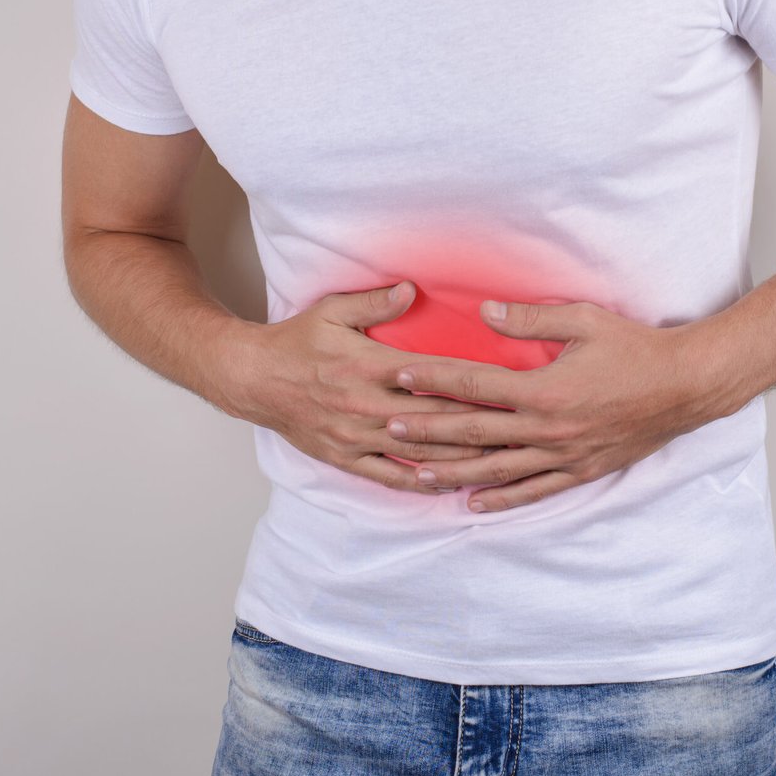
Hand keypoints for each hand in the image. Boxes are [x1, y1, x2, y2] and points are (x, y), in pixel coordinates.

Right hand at [214, 280, 508, 494]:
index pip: (435, 376)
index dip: (475, 384)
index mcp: (369, 366)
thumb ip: (374, 301)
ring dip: (461, 458)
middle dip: (482, 426)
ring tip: (499, 460)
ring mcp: (357, 437)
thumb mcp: (331, 310)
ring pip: (420, 453)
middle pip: (438, 420)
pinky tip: (450, 485)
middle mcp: (367, 406)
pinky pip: (389, 476)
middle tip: (523, 428)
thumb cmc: (296, 340)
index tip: (511, 387)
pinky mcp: (346, 457)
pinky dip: (422, 483)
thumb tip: (412, 289)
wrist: (252, 379)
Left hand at [387, 299, 727, 511]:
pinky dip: (501, 499)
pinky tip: (473, 502)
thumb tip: (484, 310)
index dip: (434, 379)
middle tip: (388, 427)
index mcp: (546, 389)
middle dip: (428, 430)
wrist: (686, 386)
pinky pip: (534, 490)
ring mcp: (564, 454)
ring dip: (454, 471)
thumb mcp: (584, 320)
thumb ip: (530, 318)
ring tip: (416, 472)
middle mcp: (549, 428)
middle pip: (475, 432)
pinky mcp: (581, 470)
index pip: (475, 385)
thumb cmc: (637, 348)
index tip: (400, 375)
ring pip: (497, 469)